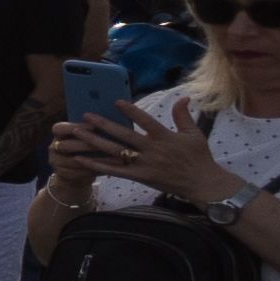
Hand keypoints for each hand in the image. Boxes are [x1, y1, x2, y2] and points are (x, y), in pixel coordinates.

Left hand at [56, 100, 240, 205]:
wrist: (202, 183)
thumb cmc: (199, 157)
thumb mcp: (194, 134)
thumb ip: (183, 116)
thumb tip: (183, 97)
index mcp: (165, 137)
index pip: (146, 121)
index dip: (131, 111)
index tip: (116, 102)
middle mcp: (152, 150)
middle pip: (124, 136)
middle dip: (103, 125)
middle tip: (86, 116)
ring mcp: (145, 164)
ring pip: (115, 152)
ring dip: (95, 142)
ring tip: (77, 133)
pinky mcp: (140, 177)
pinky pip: (115, 171)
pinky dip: (97, 165)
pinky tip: (82, 160)